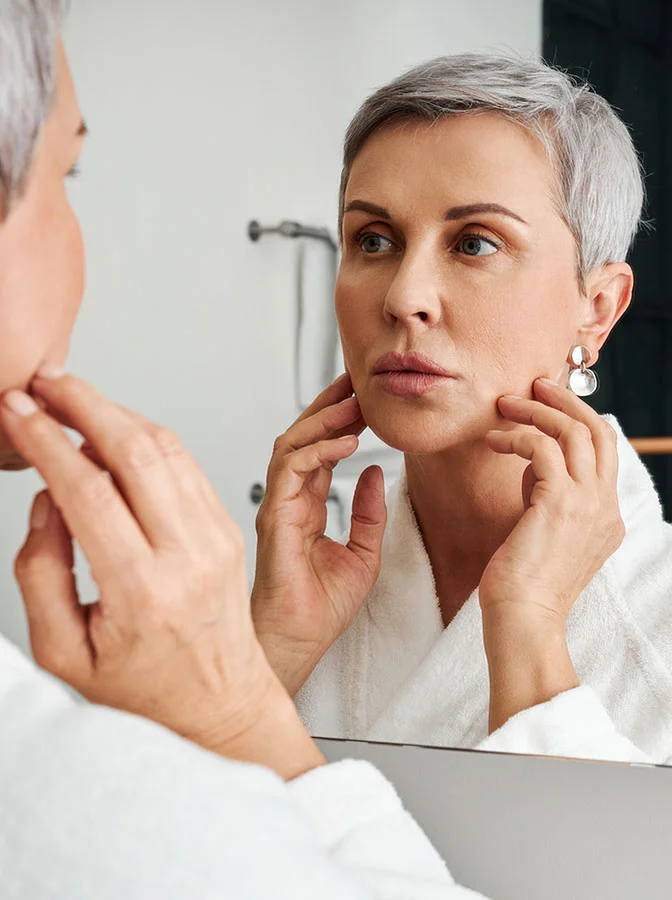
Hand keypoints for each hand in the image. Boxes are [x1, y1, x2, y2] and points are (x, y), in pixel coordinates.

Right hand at [1, 371, 323, 779]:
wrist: (220, 706)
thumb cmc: (146, 690)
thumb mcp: (66, 652)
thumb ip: (42, 572)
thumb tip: (47, 500)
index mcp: (141, 590)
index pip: (88, 491)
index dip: (46, 441)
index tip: (17, 412)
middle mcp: (187, 555)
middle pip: (135, 451)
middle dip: (83, 403)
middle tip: (44, 383)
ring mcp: (215, 538)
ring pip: (166, 447)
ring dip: (116, 411)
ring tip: (73, 398)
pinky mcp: (227, 530)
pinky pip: (187, 464)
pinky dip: (148, 435)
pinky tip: (117, 429)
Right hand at [253, 373, 386, 695]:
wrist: (299, 641)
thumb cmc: (320, 608)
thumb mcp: (363, 553)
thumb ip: (369, 513)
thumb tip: (375, 473)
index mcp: (307, 506)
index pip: (320, 450)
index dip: (341, 421)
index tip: (364, 399)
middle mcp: (289, 500)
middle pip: (303, 437)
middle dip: (329, 406)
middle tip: (357, 383)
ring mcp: (278, 506)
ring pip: (292, 445)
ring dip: (323, 420)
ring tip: (353, 404)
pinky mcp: (275, 517)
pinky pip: (290, 471)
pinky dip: (316, 451)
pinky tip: (345, 442)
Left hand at [480, 377, 624, 730]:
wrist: (522, 621)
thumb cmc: (522, 584)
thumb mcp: (544, 532)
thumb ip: (547, 496)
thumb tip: (533, 461)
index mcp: (606, 516)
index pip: (604, 451)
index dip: (577, 420)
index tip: (546, 405)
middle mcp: (605, 507)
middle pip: (598, 431)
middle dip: (565, 401)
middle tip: (534, 384)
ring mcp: (587, 504)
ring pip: (573, 431)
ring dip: (536, 410)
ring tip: (504, 404)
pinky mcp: (559, 504)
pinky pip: (541, 448)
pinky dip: (515, 437)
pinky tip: (492, 443)